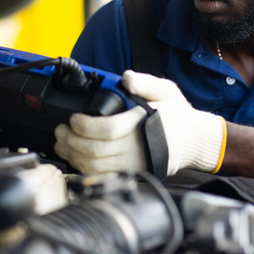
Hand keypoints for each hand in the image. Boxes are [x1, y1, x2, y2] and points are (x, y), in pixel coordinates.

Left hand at [54, 70, 225, 176]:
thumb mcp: (166, 91)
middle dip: (71, 141)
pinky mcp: (130, 172)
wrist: (193, 141)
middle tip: (61, 130)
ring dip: (73, 156)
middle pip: (95, 150)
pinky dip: (84, 168)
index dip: (85, 125)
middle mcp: (136, 147)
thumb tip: (127, 78)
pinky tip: (76, 158)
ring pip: (95, 166)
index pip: (107, 129)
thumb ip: (146, 83)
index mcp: (142, 124)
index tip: (73, 118)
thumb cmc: (178, 116)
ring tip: (62, 144)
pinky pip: (102, 175)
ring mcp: (132, 163)